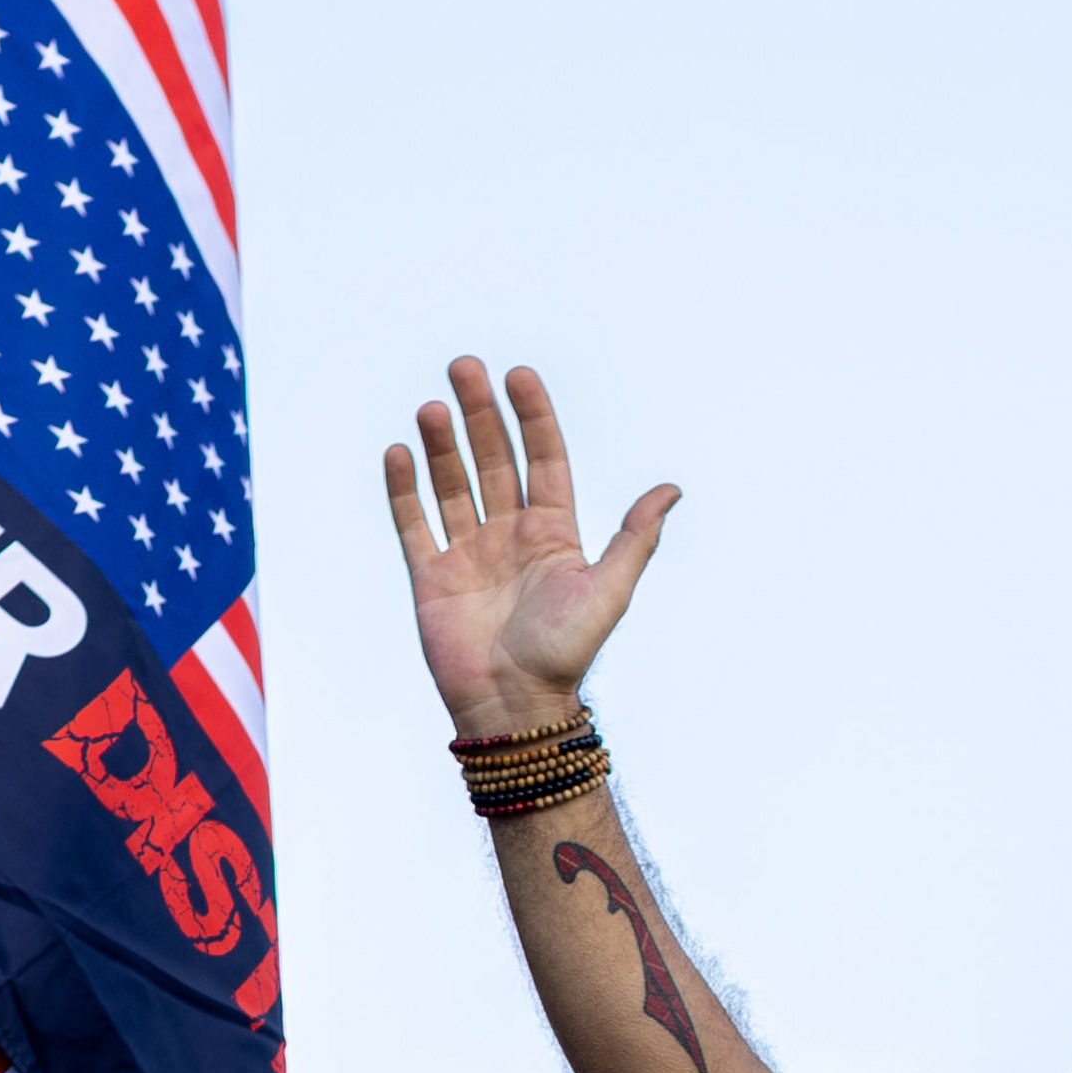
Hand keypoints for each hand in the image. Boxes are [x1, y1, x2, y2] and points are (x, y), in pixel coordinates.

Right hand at [383, 358, 678, 736]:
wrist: (515, 705)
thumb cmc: (566, 651)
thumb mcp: (609, 588)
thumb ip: (635, 537)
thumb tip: (672, 489)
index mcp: (553, 532)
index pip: (542, 459)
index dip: (532, 416)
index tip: (519, 375)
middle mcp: (510, 535)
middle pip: (492, 460)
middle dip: (479, 413)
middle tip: (464, 367)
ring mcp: (469, 554)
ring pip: (452, 484)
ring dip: (442, 443)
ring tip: (432, 405)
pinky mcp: (432, 578)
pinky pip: (414, 525)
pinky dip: (404, 489)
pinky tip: (399, 452)